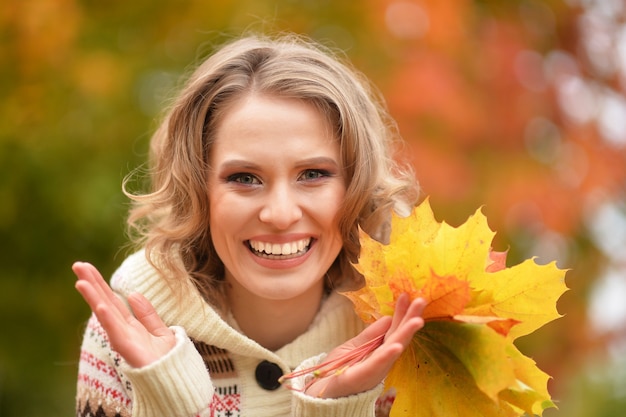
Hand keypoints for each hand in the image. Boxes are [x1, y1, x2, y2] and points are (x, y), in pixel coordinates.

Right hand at [73, 261, 175, 367]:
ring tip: (80, 281)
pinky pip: (116, 332)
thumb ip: (147, 314)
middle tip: (77, 265)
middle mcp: (123, 330)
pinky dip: (108, 319)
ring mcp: (124, 339)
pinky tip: (100, 306)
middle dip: (91, 284)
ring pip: (106, 314)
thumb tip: (131, 294)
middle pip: (104, 302)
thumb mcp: (161, 331)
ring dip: (93, 298)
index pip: (111, 300)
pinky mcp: (129, 349)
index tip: (86, 267)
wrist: (177, 379)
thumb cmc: (169, 359)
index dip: (100, 283)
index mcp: (130, 325)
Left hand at [306, 293, 425, 397]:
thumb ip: (370, 335)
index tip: (406, 295)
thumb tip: (388, 318)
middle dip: (410, 319)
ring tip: (417, 321)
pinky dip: (386, 356)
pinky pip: (376, 366)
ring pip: (392, 350)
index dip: (401, 313)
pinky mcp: (361, 377)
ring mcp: (373, 371)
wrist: (319, 392)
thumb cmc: (337, 370)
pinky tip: (396, 346)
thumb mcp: (353, 346)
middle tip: (421, 301)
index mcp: (380, 353)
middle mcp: (381, 362)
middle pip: (398, 337)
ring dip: (405, 335)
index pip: (394, 330)